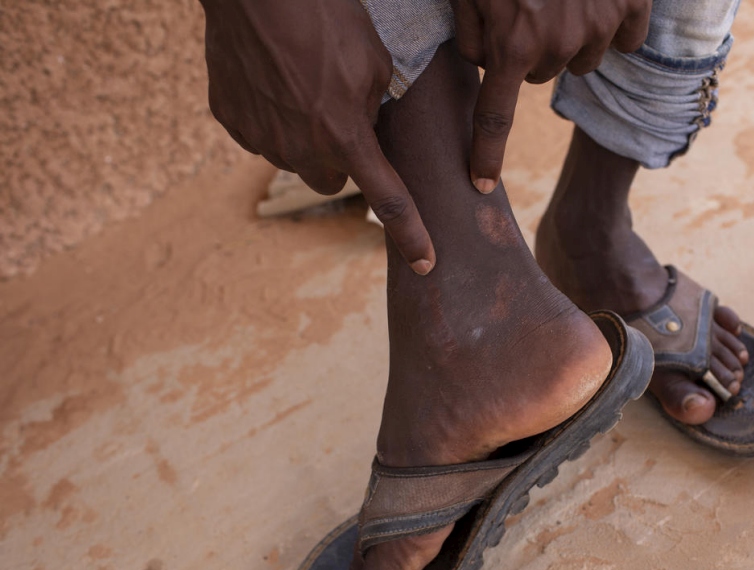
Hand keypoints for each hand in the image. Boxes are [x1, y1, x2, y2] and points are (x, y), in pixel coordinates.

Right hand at [201, 0, 434, 273]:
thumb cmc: (327, 14)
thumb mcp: (375, 62)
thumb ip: (377, 109)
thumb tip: (369, 127)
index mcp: (344, 136)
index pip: (387, 199)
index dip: (411, 234)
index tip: (426, 264)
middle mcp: (300, 148)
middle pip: (331, 180)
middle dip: (341, 160)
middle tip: (343, 119)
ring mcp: (259, 136)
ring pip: (294, 157)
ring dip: (306, 137)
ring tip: (306, 86)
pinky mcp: (231, 119)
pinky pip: (260, 134)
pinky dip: (272, 118)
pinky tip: (275, 81)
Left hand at [451, 0, 651, 192]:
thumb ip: (470, 34)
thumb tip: (485, 66)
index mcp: (513, 45)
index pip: (495, 119)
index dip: (486, 154)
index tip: (481, 184)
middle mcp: (557, 46)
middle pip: (540, 77)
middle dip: (529, 51)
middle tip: (524, 8)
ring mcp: (599, 27)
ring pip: (580, 59)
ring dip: (569, 38)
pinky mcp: (630, 7)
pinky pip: (624, 39)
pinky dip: (613, 24)